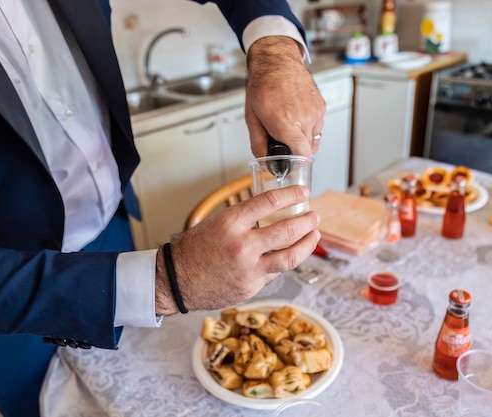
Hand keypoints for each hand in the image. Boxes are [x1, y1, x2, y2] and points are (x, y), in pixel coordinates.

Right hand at [155, 185, 319, 314]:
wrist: (176, 281)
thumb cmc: (194, 249)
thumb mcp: (216, 224)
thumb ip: (244, 221)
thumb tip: (274, 214)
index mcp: (231, 222)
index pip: (270, 202)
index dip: (291, 195)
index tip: (303, 192)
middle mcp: (242, 245)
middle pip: (288, 230)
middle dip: (307, 220)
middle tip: (314, 215)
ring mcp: (249, 269)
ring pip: (291, 256)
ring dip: (308, 243)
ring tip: (315, 234)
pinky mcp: (251, 287)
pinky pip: (275, 272)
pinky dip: (283, 261)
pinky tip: (289, 255)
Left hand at [245, 36, 325, 157]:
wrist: (277, 62)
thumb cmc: (263, 86)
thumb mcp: (252, 118)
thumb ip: (258, 144)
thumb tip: (264, 162)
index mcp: (286, 123)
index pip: (302, 155)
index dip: (295, 163)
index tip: (288, 163)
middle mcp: (304, 118)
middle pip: (307, 150)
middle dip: (295, 151)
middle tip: (283, 142)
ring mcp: (315, 112)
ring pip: (314, 139)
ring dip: (303, 140)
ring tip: (289, 127)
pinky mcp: (321, 106)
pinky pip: (318, 127)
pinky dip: (308, 128)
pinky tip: (296, 118)